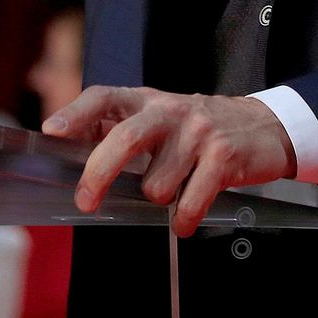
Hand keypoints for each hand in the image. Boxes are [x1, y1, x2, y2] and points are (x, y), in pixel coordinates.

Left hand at [44, 86, 296, 235]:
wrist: (264, 126)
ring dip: (159, 200)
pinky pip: (188, 203)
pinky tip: (184, 219)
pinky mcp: (223, 157)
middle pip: (125, 139)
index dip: (75, 112)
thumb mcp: (159, 118)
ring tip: (174, 190)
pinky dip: (182, 220)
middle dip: (98, 174)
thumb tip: (74, 153)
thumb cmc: (199, 128)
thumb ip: (121, 130)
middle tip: (86, 201)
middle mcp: (170, 110)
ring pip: (156, 185)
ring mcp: (198, 132)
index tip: (53, 132)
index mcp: (146, 100)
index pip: (104, 96)